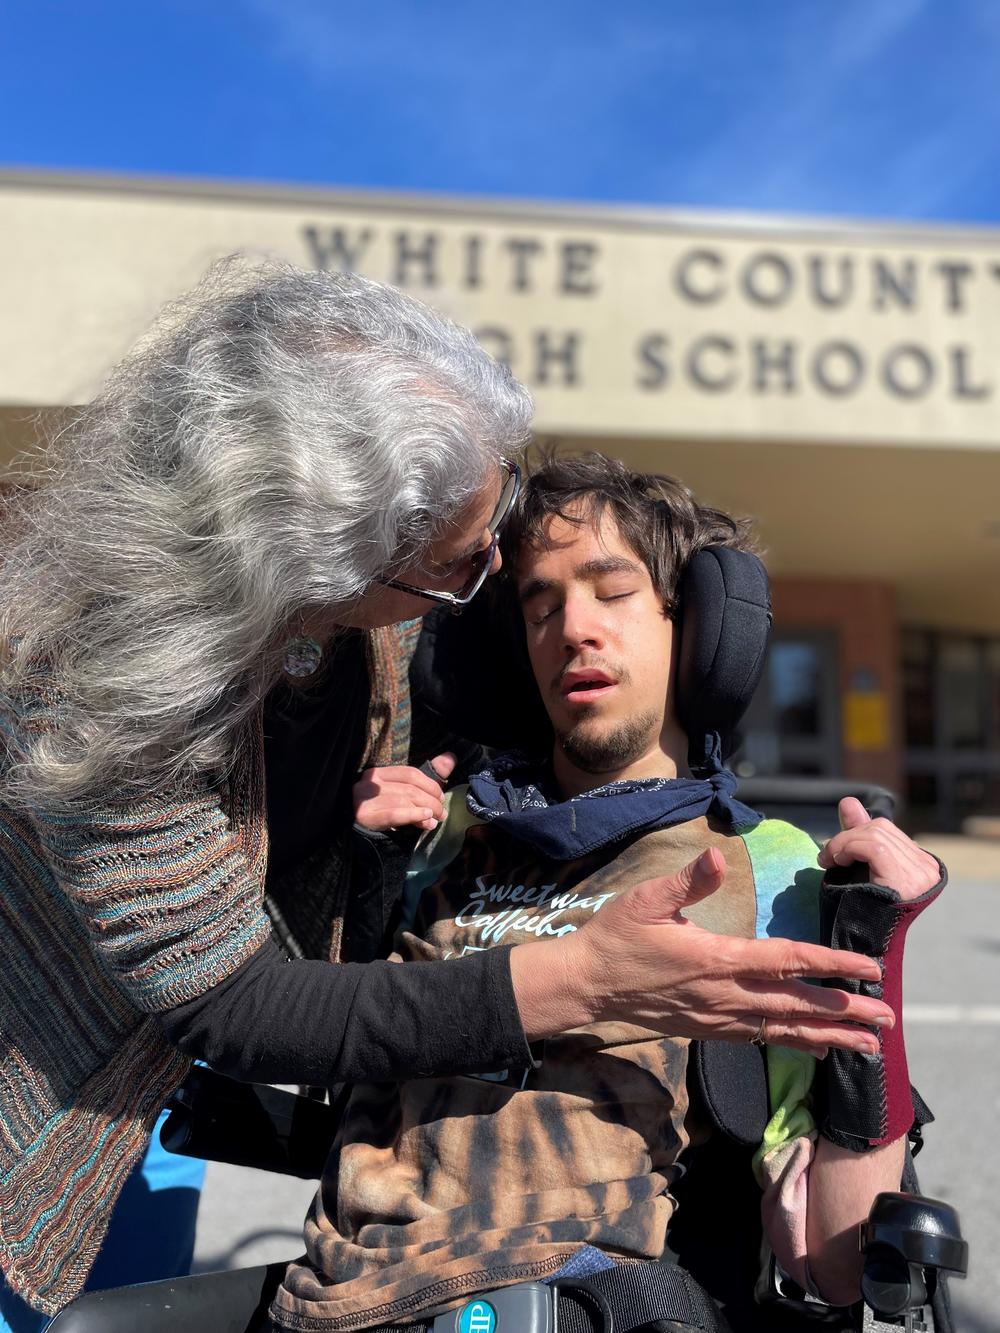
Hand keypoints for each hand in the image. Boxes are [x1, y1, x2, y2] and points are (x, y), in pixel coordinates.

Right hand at [353, 753, 455, 832]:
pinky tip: (425, 819)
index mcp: (379, 773)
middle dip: (431, 801)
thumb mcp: (401, 794)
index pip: (410, 774)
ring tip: (435, 820)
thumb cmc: (381, 811)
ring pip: (403, 801)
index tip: (441, 797)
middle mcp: (370, 783)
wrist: (355, 834)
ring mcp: (365, 799)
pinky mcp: (364, 816)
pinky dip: (412, 815)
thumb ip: (426, 779)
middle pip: (409, 788)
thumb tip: (450, 758)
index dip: (430, 785)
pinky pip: (393, 814)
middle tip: (442, 814)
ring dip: (425, 811)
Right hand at [510, 848, 894, 1059]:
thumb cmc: (616, 937)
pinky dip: (794, 1043)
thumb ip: (688, 880)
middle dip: (845, 1013)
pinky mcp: (709, 1030)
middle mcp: (724, 995)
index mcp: (716, 959)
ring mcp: (717, 1018)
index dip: (831, 964)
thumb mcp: (646, 899)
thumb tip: (720, 855)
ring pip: (783, 1030)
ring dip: (828, 1038)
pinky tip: (816, 1049)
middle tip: (888, 1021)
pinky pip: (760, 1039)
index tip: (867, 969)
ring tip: (867, 1048)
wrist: (588, 985)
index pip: (786, 961)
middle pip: (796, 1004)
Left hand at [816, 797, 939, 901]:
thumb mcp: (858, 867)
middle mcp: (926, 869)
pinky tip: (834, 863)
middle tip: (827, 857)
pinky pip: (873, 846)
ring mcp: (920, 874)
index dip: (855, 832)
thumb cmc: (859, 912)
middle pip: (881, 828)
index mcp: (923, 866)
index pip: (886, 830)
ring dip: (842, 843)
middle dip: (847, 837)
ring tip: (828, 861)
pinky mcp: (907, 880)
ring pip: (875, 833)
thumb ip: (856, 835)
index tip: (834, 850)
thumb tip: (848, 802)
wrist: (863, 948)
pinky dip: (847, 848)